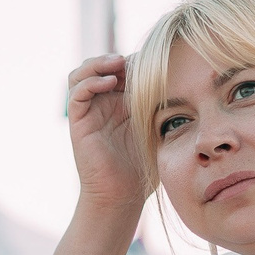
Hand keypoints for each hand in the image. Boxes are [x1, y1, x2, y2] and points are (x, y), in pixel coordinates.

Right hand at [66, 55, 151, 215]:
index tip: (152, 59)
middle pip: (100, 65)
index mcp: (122, 103)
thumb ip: (161, 105)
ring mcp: (89, 111)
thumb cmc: (145, 168)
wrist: (123, 195)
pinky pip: (76, 92)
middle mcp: (103, 103)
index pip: (121, 68)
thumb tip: (178, 78)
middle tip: (133, 59)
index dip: (133, 60)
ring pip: (82, 73)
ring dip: (98, 63)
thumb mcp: (158, 129)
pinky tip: (109, 83)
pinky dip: (90, 81)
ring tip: (117, 64)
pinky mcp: (78, 122)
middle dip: (116, 58)